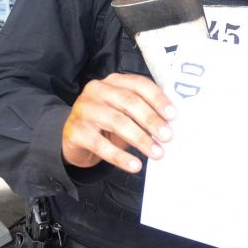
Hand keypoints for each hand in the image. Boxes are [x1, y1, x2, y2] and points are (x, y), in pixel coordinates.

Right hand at [61, 73, 175, 172]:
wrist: (75, 140)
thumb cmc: (107, 125)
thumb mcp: (126, 114)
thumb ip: (144, 113)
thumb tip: (170, 126)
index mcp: (114, 81)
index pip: (139, 84)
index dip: (158, 99)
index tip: (173, 116)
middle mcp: (97, 90)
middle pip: (129, 102)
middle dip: (151, 120)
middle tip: (168, 136)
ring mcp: (83, 108)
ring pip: (117, 122)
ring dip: (140, 139)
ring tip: (156, 153)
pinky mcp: (74, 130)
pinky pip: (100, 144)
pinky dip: (120, 157)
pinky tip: (134, 165)